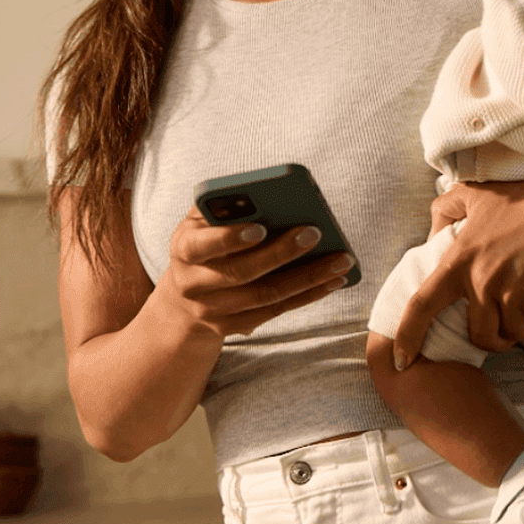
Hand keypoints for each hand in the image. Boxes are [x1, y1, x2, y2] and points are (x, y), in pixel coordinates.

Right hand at [161, 207, 355, 337]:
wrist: (183, 300)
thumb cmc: (203, 243)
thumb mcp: (200, 222)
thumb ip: (224, 206)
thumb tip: (264, 194)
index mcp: (183, 249)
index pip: (204, 245)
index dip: (231, 238)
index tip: (261, 227)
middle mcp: (193, 284)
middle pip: (242, 272)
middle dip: (282, 253)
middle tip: (315, 233)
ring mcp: (213, 311)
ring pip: (265, 296)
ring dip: (307, 278)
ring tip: (340, 260)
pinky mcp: (233, 328)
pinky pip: (276, 312)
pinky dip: (307, 296)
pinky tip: (333, 280)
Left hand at [393, 172, 523, 370]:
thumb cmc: (519, 197)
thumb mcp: (472, 194)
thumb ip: (444, 210)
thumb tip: (432, 234)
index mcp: (458, 262)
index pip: (422, 306)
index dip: (407, 336)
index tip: (399, 360)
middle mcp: (482, 284)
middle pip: (479, 336)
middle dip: (488, 335)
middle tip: (498, 319)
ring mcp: (514, 296)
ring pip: (511, 335)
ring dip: (517, 326)